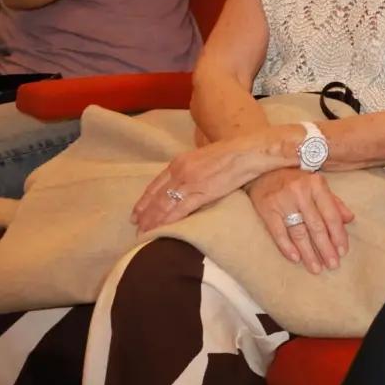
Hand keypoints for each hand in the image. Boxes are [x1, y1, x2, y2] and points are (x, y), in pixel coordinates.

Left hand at [131, 133, 269, 232]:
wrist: (248, 151)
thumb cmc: (233, 153)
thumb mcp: (205, 157)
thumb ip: (194, 168)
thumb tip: (191, 180)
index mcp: (180, 162)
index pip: (156, 184)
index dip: (145, 200)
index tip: (136, 213)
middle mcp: (180, 171)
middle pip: (156, 196)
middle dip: (145, 214)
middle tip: (137, 228)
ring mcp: (189, 182)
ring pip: (164, 205)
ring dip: (153, 221)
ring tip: (145, 233)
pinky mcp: (201, 192)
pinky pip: (179, 210)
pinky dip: (168, 222)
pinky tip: (162, 230)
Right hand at [247, 169, 353, 273]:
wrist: (264, 171)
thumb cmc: (296, 181)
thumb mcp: (317, 185)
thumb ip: (334, 202)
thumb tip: (350, 219)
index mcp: (316, 185)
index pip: (331, 214)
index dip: (338, 235)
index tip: (343, 252)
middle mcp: (300, 192)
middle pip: (316, 226)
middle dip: (326, 248)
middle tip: (333, 265)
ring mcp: (282, 201)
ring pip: (298, 232)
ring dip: (308, 253)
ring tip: (316, 268)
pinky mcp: (266, 210)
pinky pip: (278, 233)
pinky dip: (287, 247)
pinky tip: (296, 259)